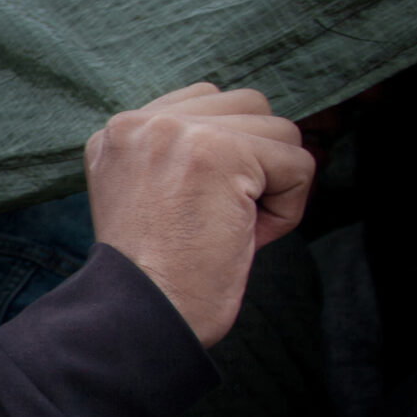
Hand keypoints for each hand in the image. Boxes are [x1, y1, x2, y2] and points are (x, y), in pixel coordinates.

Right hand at [84, 83, 315, 346]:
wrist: (140, 314)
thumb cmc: (154, 275)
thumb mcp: (146, 195)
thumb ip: (179, 154)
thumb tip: (257, 134)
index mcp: (119, 133)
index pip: (205, 102)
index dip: (226, 155)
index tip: (196, 206)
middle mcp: (140, 122)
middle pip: (248, 106)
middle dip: (256, 161)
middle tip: (220, 216)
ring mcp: (177, 132)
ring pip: (278, 131)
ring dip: (273, 184)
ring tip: (232, 226)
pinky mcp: (219, 153)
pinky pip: (297, 164)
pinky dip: (288, 210)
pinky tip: (247, 237)